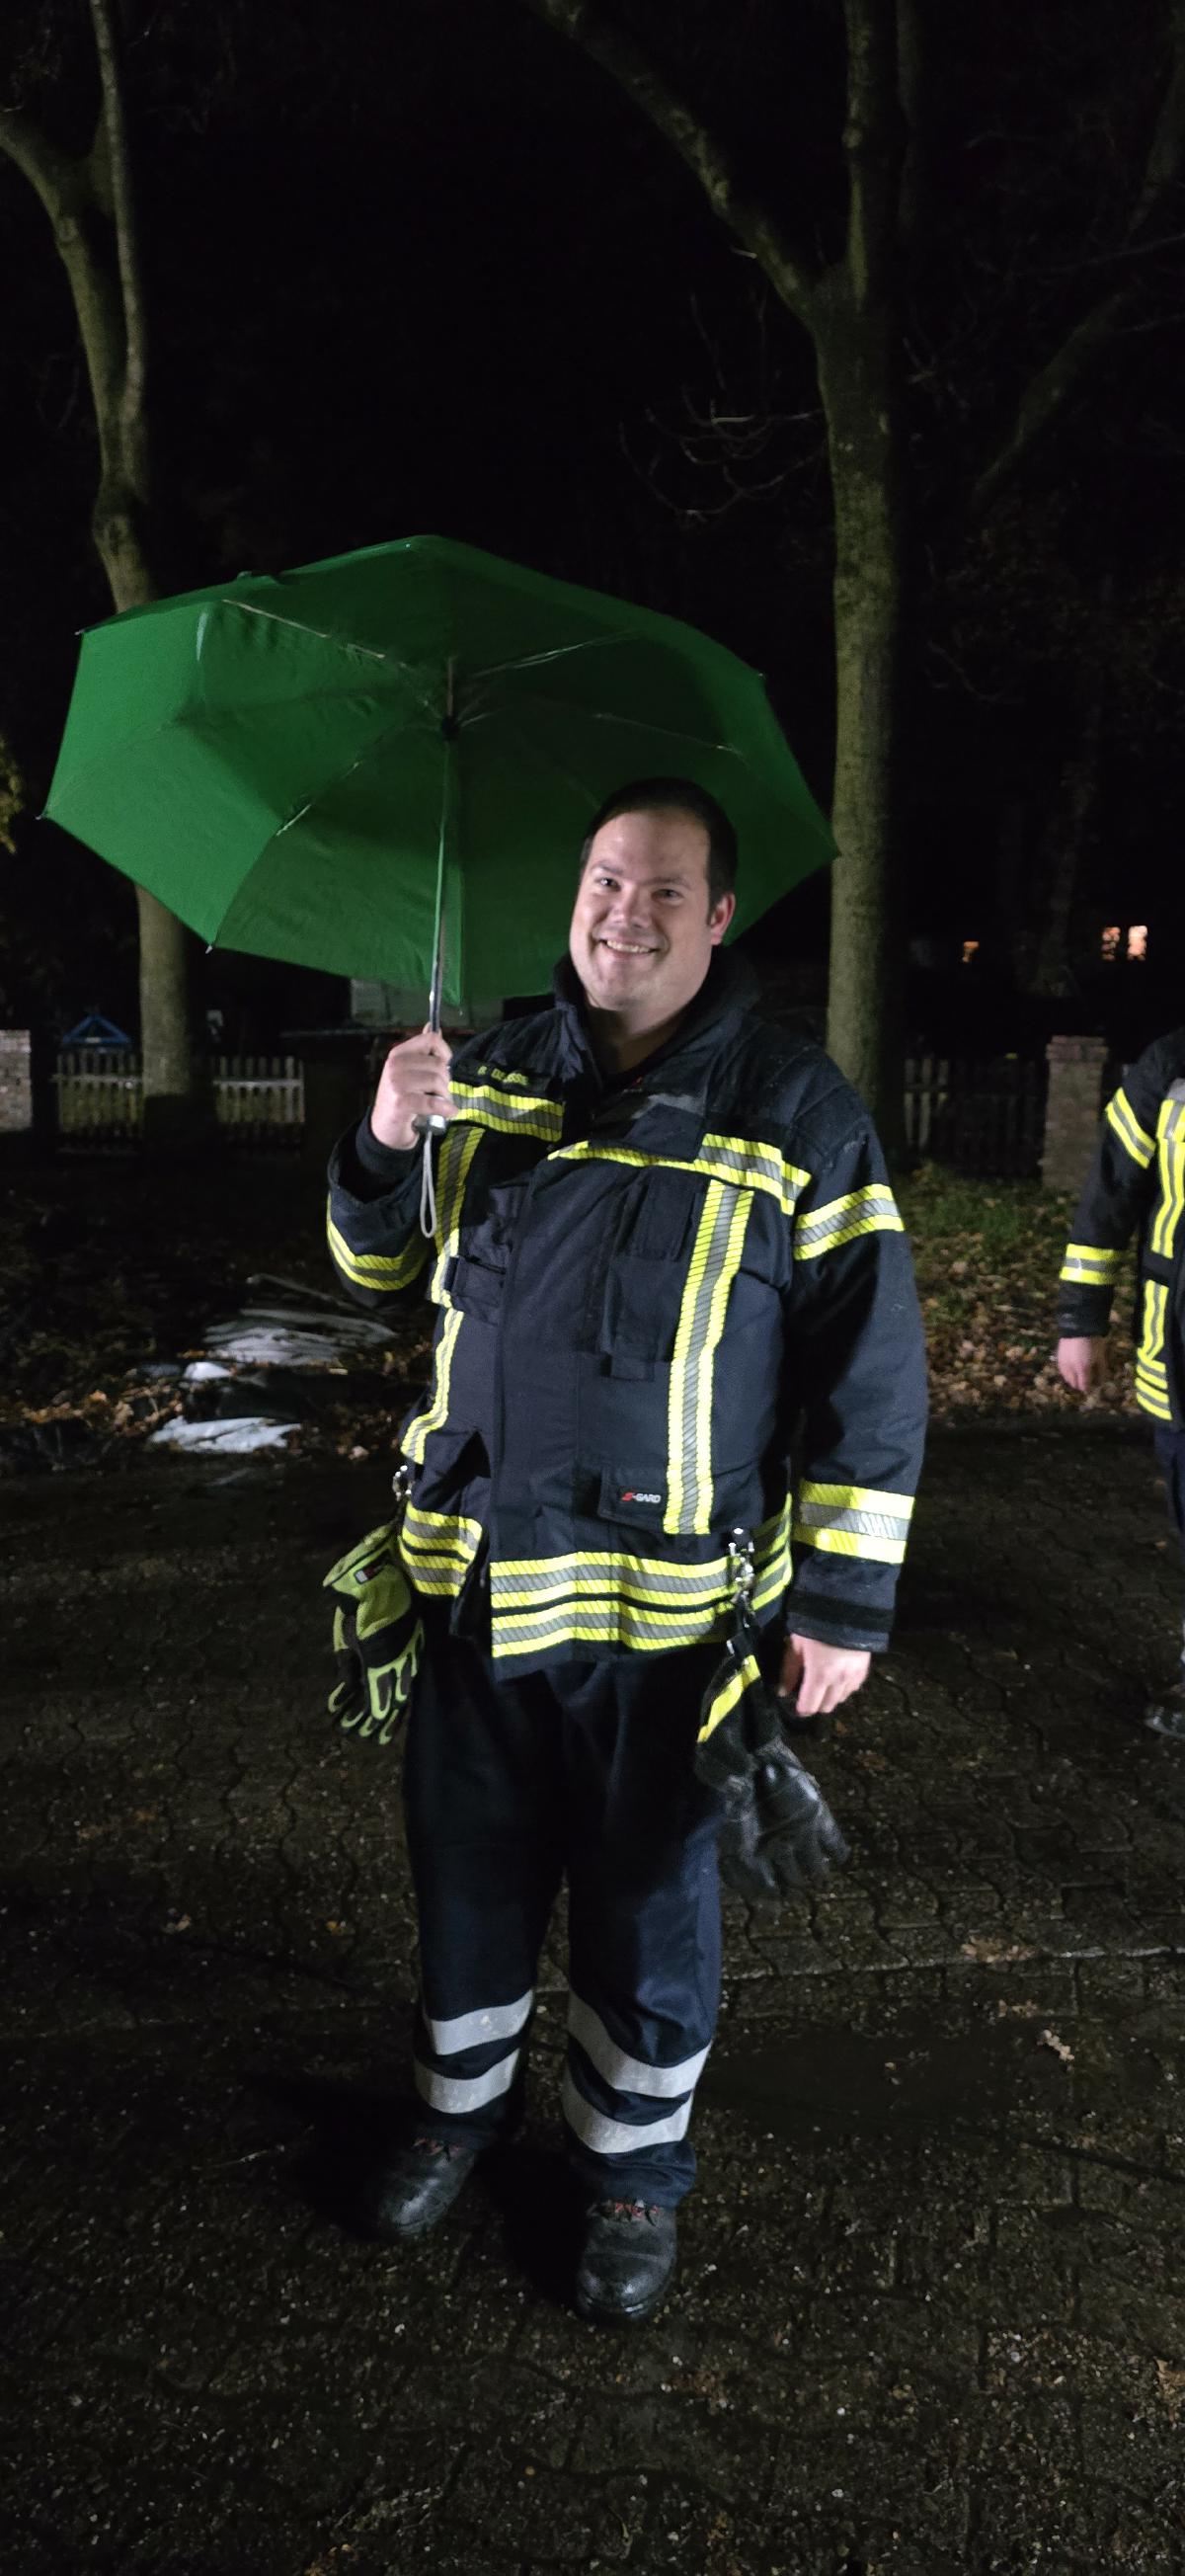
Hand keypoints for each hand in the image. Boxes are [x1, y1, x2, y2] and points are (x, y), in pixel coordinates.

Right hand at [370, 1025, 455, 1150]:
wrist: (384, 1129)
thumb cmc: (400, 1099)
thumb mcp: (408, 1071)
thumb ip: (421, 1052)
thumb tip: (433, 1027)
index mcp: (398, 1053)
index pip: (431, 1039)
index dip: (444, 1052)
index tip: (444, 1066)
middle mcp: (396, 1065)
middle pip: (438, 1064)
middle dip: (445, 1081)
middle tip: (439, 1093)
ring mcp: (397, 1083)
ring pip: (438, 1081)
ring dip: (445, 1096)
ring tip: (440, 1103)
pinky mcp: (402, 1102)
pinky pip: (433, 1101)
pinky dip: (445, 1109)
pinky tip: (449, 1112)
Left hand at [779, 1632, 870, 1715]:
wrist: (846, 1607)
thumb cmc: (814, 1624)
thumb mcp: (796, 1645)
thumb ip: (789, 1671)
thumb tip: (782, 1693)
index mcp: (819, 1676)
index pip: (810, 1706)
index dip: (801, 1709)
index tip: (796, 1704)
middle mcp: (839, 1681)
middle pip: (827, 1706)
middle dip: (816, 1703)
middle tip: (808, 1691)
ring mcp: (854, 1676)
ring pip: (841, 1699)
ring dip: (830, 1696)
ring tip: (823, 1683)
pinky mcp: (864, 1669)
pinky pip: (853, 1688)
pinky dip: (844, 1687)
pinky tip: (838, 1677)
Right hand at [1056, 1334, 1106, 1395]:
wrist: (1079, 1326)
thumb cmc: (1093, 1342)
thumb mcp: (1101, 1357)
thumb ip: (1101, 1371)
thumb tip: (1101, 1382)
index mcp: (1083, 1369)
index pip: (1084, 1386)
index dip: (1088, 1389)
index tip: (1092, 1388)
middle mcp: (1071, 1369)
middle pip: (1074, 1384)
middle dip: (1081, 1385)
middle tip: (1087, 1381)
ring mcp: (1063, 1363)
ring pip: (1067, 1378)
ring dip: (1073, 1379)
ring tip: (1079, 1375)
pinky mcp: (1059, 1358)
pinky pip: (1062, 1370)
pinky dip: (1067, 1373)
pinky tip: (1072, 1369)